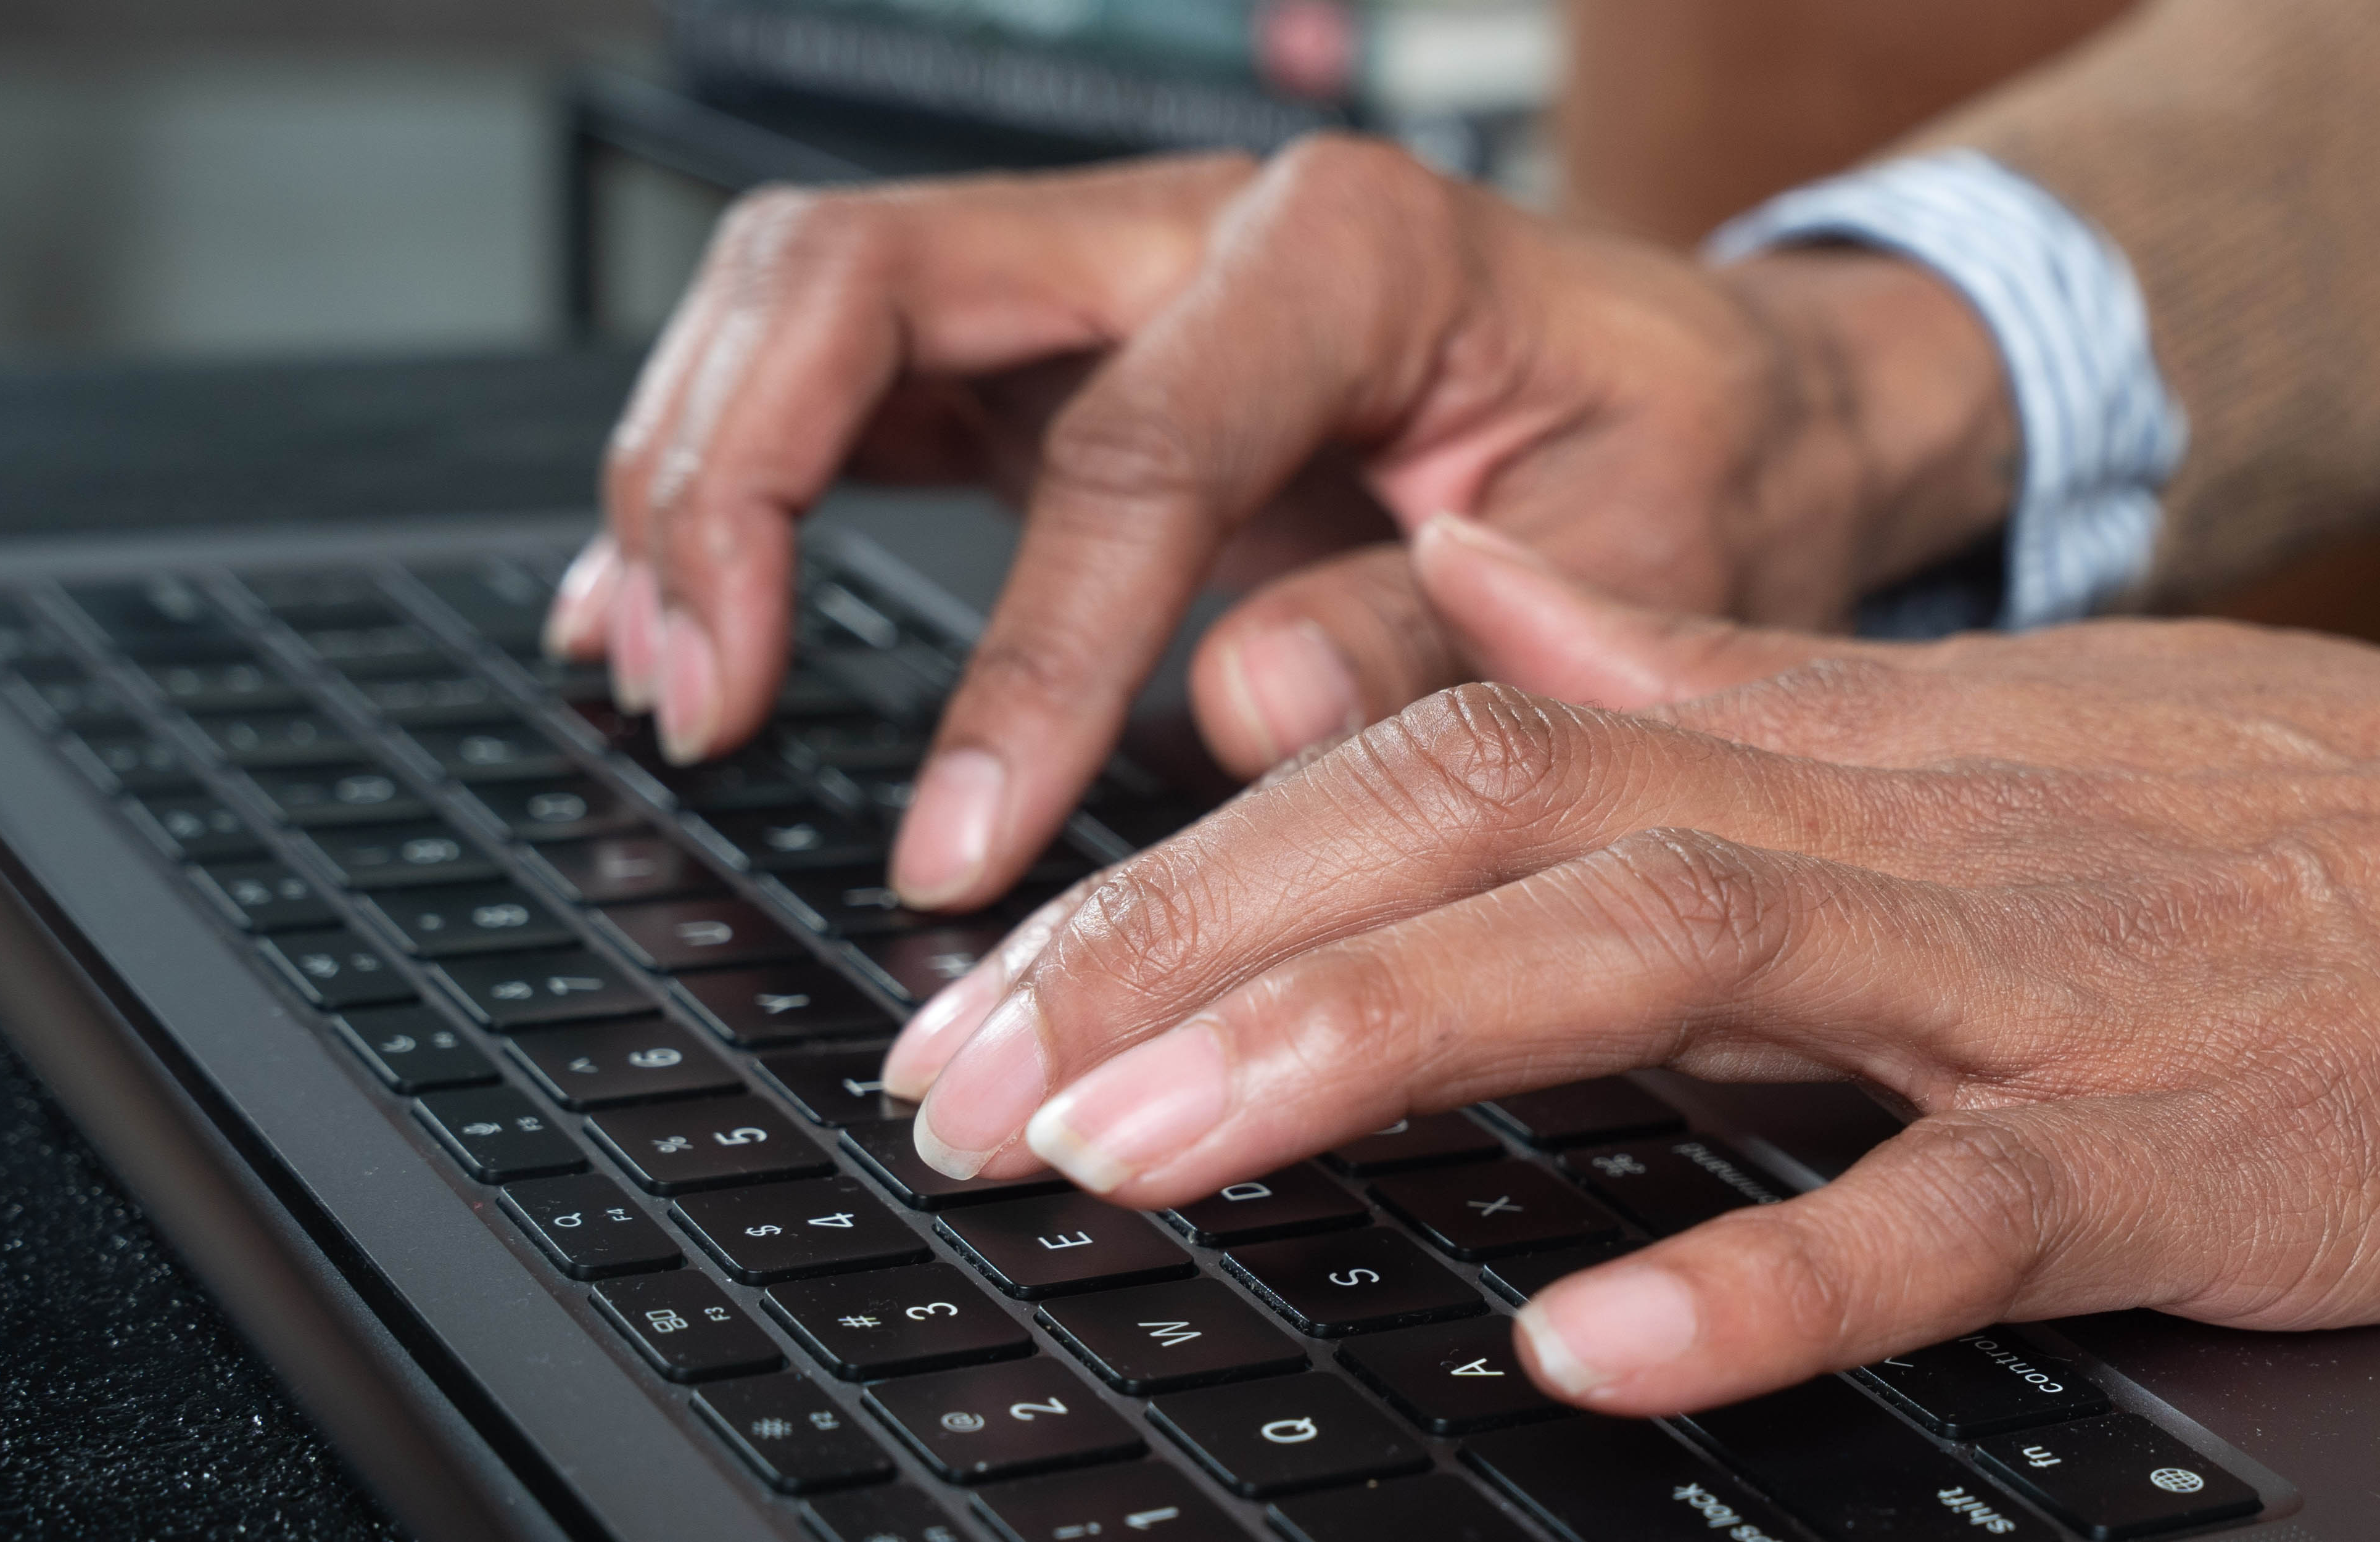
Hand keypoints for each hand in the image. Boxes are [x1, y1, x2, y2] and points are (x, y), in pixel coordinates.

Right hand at [553, 137, 2015, 909]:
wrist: (1720, 396)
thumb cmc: (1691, 466)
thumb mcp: (1640, 568)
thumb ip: (1443, 639)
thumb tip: (1240, 711)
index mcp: (1351, 250)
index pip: (1124, 445)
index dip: (1022, 655)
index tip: (962, 846)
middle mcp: (1193, 227)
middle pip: (862, 273)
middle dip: (733, 475)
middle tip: (703, 702)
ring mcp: (1103, 278)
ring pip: (811, 301)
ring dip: (696, 473)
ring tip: (668, 681)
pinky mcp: (1052, 356)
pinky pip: (841, 381)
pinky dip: (728, 487)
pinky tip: (659, 617)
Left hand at [884, 518, 2379, 1415]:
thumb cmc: (2325, 820)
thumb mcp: (1993, 720)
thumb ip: (1716, 669)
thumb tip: (1486, 604)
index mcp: (1846, 748)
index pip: (1459, 738)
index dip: (1203, 853)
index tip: (1009, 976)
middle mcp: (1899, 842)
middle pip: (1492, 834)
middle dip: (1199, 952)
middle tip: (969, 1088)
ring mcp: (2033, 998)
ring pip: (1657, 973)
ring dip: (1380, 1052)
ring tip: (1152, 1149)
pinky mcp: (2174, 1159)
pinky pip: (1937, 1215)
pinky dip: (1757, 1271)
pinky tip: (1588, 1337)